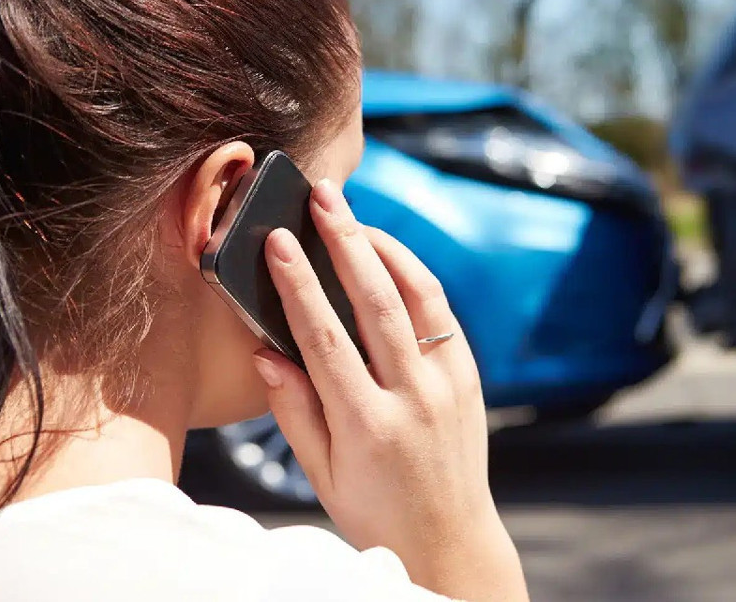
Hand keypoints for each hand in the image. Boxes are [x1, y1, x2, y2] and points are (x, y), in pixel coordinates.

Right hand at [250, 178, 527, 601]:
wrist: (450, 539)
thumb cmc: (375, 510)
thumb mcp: (322, 475)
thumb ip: (293, 412)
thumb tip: (265, 351)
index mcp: (368, 426)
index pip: (326, 339)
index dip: (299, 285)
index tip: (278, 242)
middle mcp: (414, 398)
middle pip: (377, 301)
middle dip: (345, 241)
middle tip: (323, 196)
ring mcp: (449, 384)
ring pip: (419, 296)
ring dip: (385, 247)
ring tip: (353, 214)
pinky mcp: (470, 377)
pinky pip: (441, 313)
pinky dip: (415, 276)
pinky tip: (388, 255)